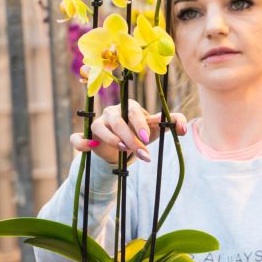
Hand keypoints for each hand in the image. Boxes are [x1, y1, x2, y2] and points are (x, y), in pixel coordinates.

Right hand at [69, 100, 187, 165]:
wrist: (124, 149)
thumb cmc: (142, 134)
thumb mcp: (157, 130)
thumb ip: (172, 124)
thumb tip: (184, 129)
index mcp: (130, 107)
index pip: (134, 112)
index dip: (140, 124)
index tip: (147, 139)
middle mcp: (113, 112)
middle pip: (118, 121)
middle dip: (130, 138)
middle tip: (142, 154)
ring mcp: (98, 124)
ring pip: (100, 127)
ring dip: (111, 139)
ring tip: (123, 150)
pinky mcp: (88, 137)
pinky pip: (78, 138)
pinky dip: (82, 142)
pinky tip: (90, 147)